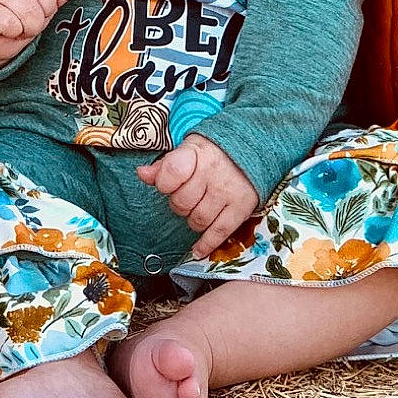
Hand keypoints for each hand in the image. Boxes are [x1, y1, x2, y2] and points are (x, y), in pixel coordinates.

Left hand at [137, 135, 259, 257]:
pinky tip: (198, 250)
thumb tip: (142, 174)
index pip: (170, 174)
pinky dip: (207, 244)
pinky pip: (220, 232)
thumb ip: (164, 165)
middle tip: (188, 196)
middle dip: (180, 204)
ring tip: (199, 209)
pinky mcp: (242, 207)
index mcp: (196, 153)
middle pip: (182, 203)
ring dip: (193, 220)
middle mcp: (212, 172)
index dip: (164, 184)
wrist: (255, 147)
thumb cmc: (215, 151)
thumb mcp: (189, 149)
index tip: (168, 184)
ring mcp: (228, 191)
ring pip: (198, 220)